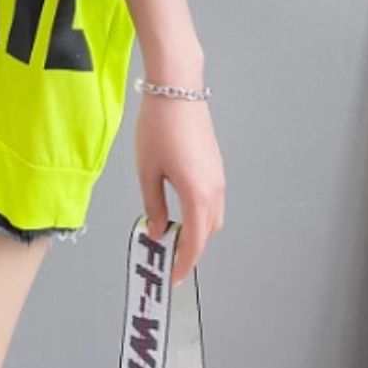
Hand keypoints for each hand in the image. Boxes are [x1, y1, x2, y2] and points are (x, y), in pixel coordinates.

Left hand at [135, 92, 225, 288]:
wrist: (177, 90)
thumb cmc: (159, 127)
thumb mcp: (147, 170)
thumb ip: (153, 205)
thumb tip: (157, 230)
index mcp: (197, 195)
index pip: (194, 243)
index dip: (184, 264)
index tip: (172, 277)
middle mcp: (215, 190)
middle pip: (207, 234)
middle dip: (190, 250)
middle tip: (168, 258)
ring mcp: (219, 178)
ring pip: (213, 218)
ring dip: (197, 232)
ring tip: (171, 235)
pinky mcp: (216, 167)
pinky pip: (213, 201)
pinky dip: (200, 214)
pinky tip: (180, 211)